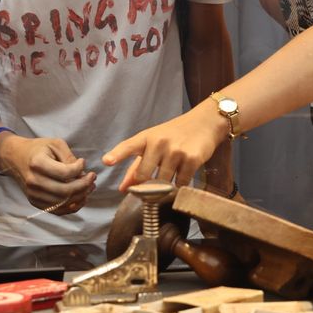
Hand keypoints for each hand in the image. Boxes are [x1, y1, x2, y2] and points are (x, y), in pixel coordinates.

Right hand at [0, 134, 95, 212]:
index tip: (83, 162)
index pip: (65, 173)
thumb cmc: (37, 149)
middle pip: (65, 191)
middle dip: (84, 185)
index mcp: (38, 163)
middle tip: (93, 177)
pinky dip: (72, 207)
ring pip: (63, 202)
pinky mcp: (35, 202)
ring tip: (90, 187)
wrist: (15, 157)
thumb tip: (82, 173)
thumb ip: (69, 157)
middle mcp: (34, 181)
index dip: (79, 168)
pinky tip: (81, 198)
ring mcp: (33, 194)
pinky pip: (57, 210)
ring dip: (81, 196)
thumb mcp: (55, 144)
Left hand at [104, 105, 228, 191]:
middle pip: (144, 175)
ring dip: (165, 186)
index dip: (117, 154)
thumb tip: (123, 189)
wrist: (205, 123)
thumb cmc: (175, 135)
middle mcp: (159, 143)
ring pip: (163, 182)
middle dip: (146, 186)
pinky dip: (180, 185)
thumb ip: (137, 166)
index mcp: (146, 138)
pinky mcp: (191, 159)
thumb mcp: (154, 144)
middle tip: (151, 188)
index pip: (129, 146)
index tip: (107, 161)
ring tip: (172, 175)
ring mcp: (176, 151)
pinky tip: (183, 175)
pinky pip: (181, 183)